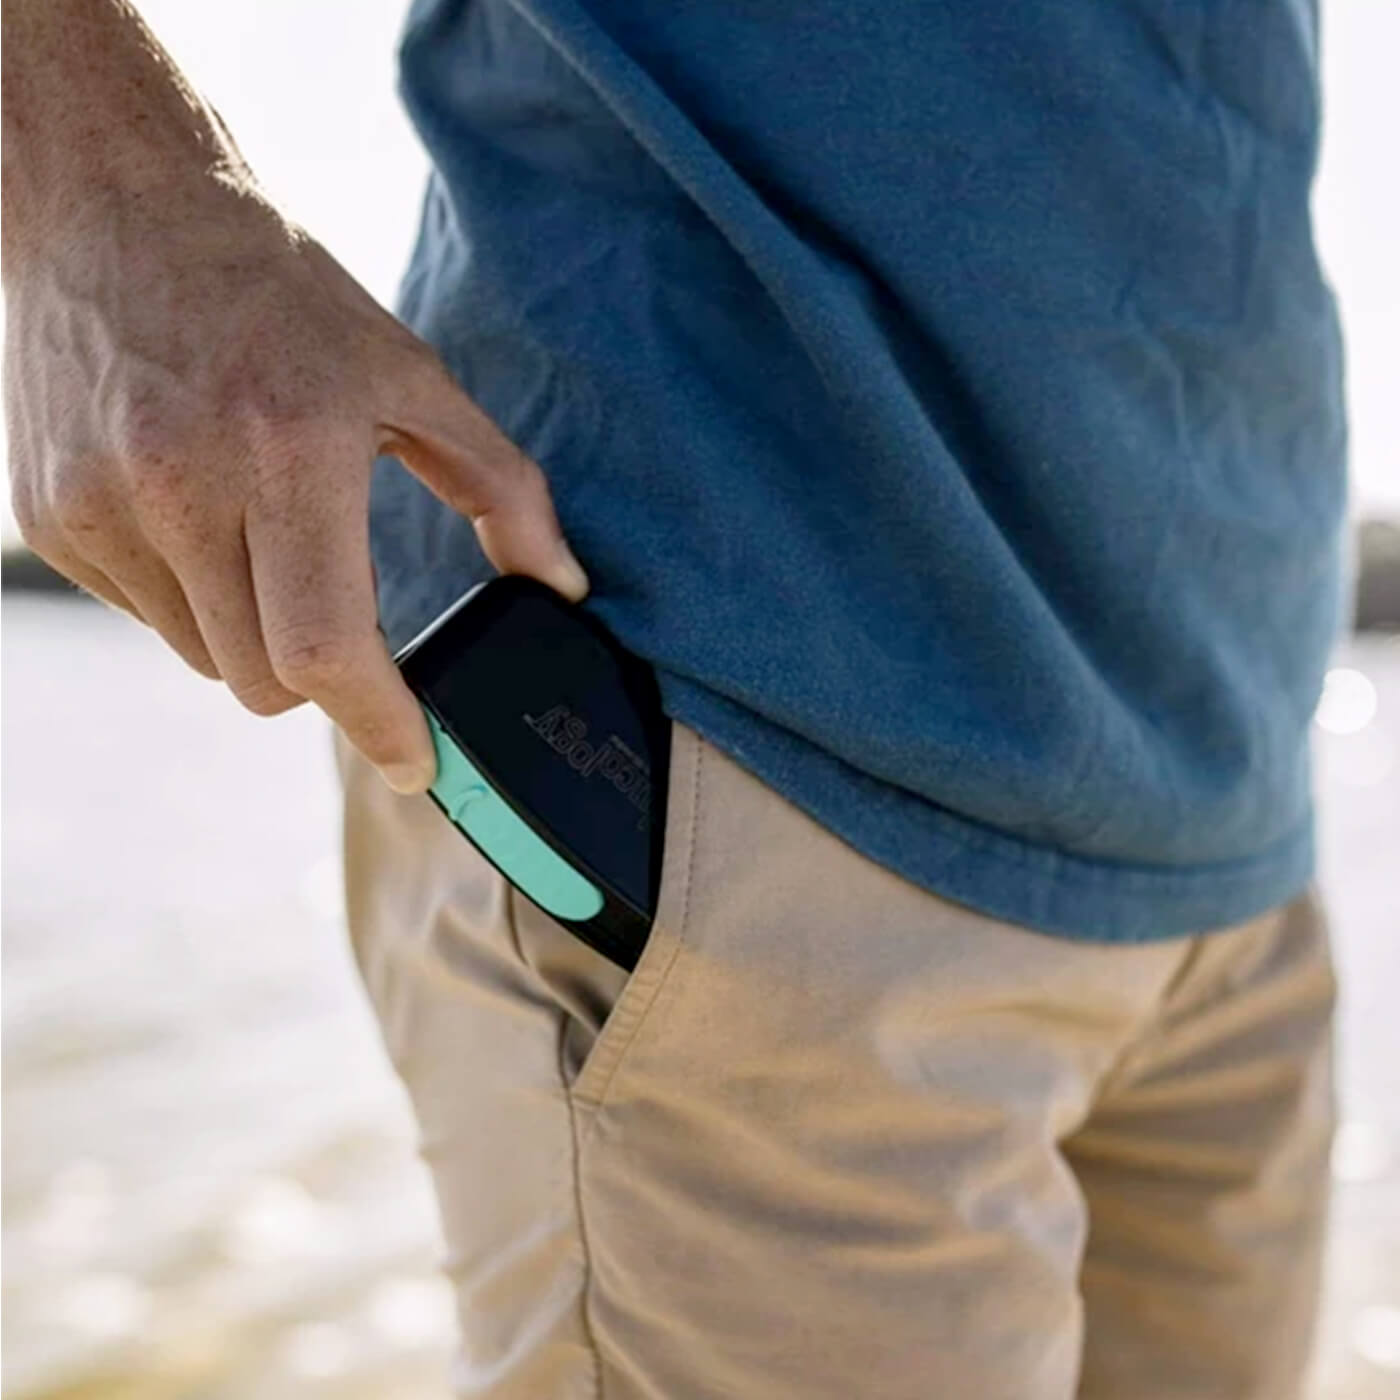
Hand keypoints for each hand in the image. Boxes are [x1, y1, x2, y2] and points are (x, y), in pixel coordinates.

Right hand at [4, 184, 589, 793]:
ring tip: (264, 530)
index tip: (417, 763)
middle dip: (325, 679)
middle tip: (349, 617)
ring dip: (256, 637)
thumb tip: (560, 586)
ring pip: (207, 662)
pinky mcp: (51, 519)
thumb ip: (502, 488)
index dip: (379, 724)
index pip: (326, 647)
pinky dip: (194, 599)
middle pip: (266, 683)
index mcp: (287, 450)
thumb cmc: (281, 292)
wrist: (114, 204)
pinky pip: (148, 618)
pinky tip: (200, 511)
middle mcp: (180, 486)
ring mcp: (100, 507)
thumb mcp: (412, 374)